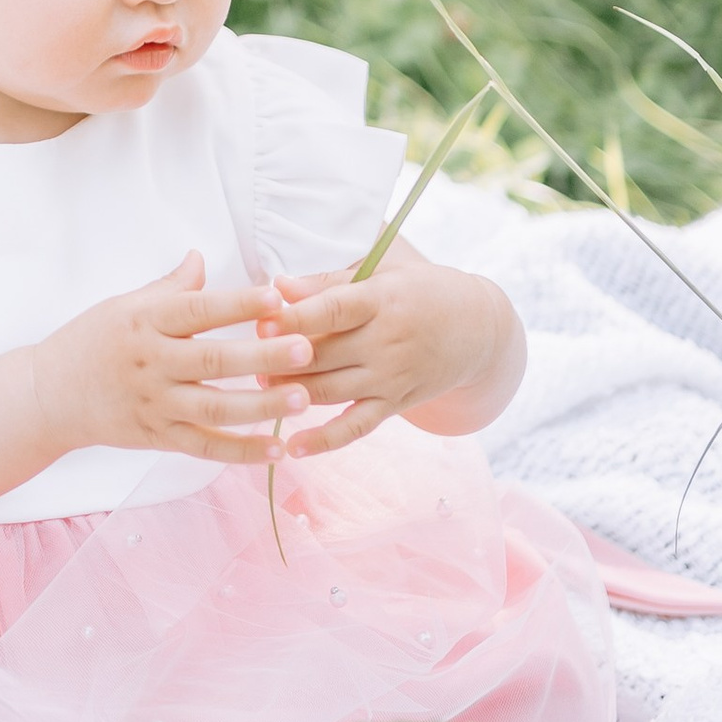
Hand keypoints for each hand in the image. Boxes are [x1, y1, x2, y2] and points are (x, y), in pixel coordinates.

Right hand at [34, 251, 318, 467]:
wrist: (49, 395)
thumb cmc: (92, 341)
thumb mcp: (124, 304)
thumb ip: (170, 287)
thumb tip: (201, 257)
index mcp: (144, 322)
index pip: (197, 310)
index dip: (237, 303)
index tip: (277, 297)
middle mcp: (151, 364)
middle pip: (213, 361)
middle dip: (262, 356)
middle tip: (306, 349)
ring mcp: (155, 405)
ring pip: (214, 410)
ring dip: (261, 407)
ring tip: (303, 399)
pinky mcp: (157, 438)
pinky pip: (204, 448)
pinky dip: (241, 452)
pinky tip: (277, 449)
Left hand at [253, 241, 523, 449]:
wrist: (478, 330)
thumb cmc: (420, 292)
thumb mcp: (384, 274)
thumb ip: (330, 281)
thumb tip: (279, 285)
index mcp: (382, 299)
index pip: (334, 307)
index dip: (295, 316)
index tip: (261, 319)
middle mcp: (387, 341)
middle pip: (324, 353)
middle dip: (279, 357)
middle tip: (243, 355)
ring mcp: (391, 377)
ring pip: (329, 390)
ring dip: (289, 391)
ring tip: (257, 386)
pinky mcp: (395, 404)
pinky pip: (355, 427)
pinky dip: (324, 441)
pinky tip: (293, 447)